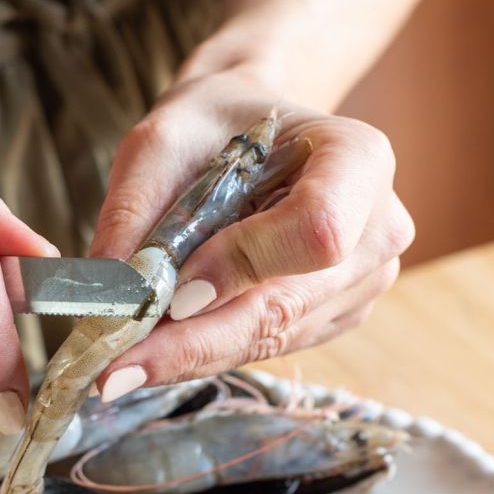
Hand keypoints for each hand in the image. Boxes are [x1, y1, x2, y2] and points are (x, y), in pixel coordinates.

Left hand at [88, 70, 414, 399]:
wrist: (257, 130)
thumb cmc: (215, 122)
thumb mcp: (162, 141)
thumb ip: (137, 212)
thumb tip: (113, 298)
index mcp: (360, 159)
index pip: (317, 230)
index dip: (244, 265)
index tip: (172, 294)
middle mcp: (380, 227)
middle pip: (289, 304)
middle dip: (196, 342)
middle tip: (116, 371)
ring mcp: (366, 281)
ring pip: (273, 338)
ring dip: (194, 357)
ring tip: (120, 369)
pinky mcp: (339, 316)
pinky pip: (271, 347)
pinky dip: (210, 353)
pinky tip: (159, 354)